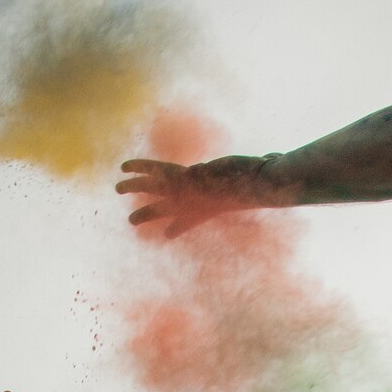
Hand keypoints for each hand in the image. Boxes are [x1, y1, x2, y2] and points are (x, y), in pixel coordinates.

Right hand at [117, 155, 292, 237]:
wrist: (261, 187)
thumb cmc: (265, 183)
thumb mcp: (258, 176)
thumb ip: (264, 167)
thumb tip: (275, 157)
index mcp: (209, 210)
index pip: (190, 221)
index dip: (178, 227)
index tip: (167, 235)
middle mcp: (195, 204)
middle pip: (166, 209)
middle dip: (148, 215)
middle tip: (131, 222)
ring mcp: (189, 193)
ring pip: (155, 189)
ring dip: (135, 188)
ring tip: (116, 189)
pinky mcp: (184, 179)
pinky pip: (156, 172)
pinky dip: (139, 168)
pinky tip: (123, 167)